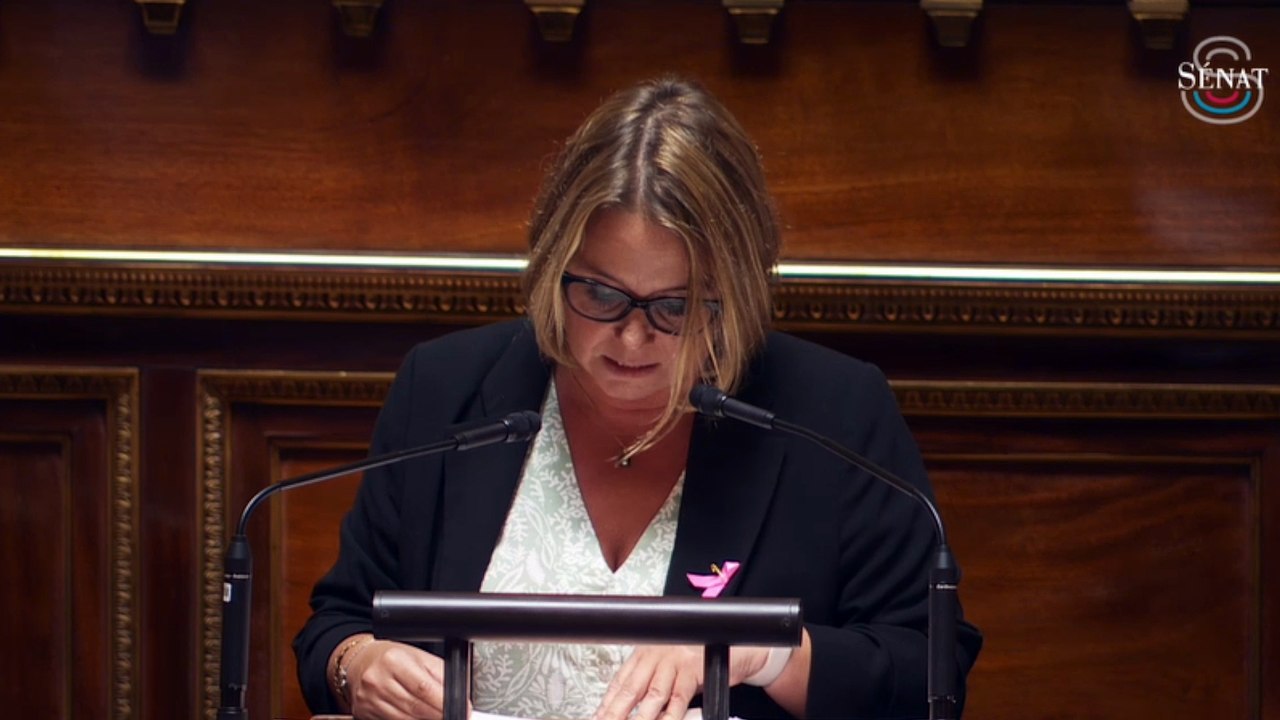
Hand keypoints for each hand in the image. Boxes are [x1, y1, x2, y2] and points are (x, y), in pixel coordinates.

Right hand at [345, 640, 466, 719]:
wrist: (362, 662)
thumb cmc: (393, 658)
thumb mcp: (418, 656)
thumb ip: (439, 673)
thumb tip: (458, 693)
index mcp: (394, 660)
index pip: (424, 687)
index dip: (444, 702)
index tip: (461, 708)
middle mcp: (378, 680)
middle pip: (415, 707)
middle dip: (437, 714)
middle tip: (451, 715)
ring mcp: (369, 698)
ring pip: (405, 719)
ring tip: (435, 715)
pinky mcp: (364, 712)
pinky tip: (418, 717)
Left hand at [592, 645, 770, 719]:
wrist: (732, 646)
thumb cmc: (696, 661)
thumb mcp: (668, 669)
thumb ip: (651, 686)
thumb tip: (629, 710)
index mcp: (645, 652)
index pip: (620, 681)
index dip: (607, 703)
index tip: (599, 718)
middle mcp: (656, 654)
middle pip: (630, 688)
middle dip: (616, 712)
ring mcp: (674, 661)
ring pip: (652, 695)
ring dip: (641, 717)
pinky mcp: (693, 669)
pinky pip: (678, 698)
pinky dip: (669, 715)